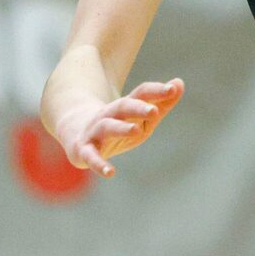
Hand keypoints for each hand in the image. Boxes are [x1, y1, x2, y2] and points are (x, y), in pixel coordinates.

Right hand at [56, 78, 184, 177]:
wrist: (75, 135)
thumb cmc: (118, 127)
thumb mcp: (140, 117)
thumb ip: (161, 104)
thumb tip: (180, 83)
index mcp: (125, 107)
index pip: (140, 93)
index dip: (156, 91)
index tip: (172, 89)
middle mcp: (109, 115)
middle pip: (123, 106)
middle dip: (137, 107)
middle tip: (154, 110)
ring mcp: (95, 132)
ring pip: (107, 127)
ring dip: (121, 128)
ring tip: (137, 131)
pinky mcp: (84, 150)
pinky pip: (91, 157)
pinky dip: (99, 164)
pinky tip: (110, 172)